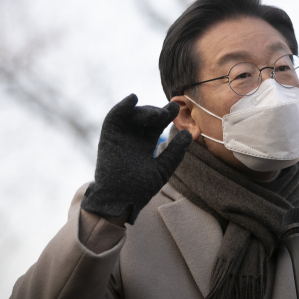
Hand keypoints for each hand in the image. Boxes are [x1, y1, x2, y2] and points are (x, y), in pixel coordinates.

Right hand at [81, 94, 191, 224]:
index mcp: (145, 144)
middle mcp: (133, 138)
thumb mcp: (162, 169)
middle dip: (158, 112)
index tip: (177, 109)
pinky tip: (133, 99)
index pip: (157, 125)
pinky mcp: (109, 137)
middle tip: (169, 112)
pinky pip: (113, 117)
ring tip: (157, 114)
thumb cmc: (140, 189)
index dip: (166, 115)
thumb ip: (174, 152)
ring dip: (145, 110)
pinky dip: (122, 106)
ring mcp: (121, 136)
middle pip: (146, 117)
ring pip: (133, 115)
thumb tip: (189, 134)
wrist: (121, 199)